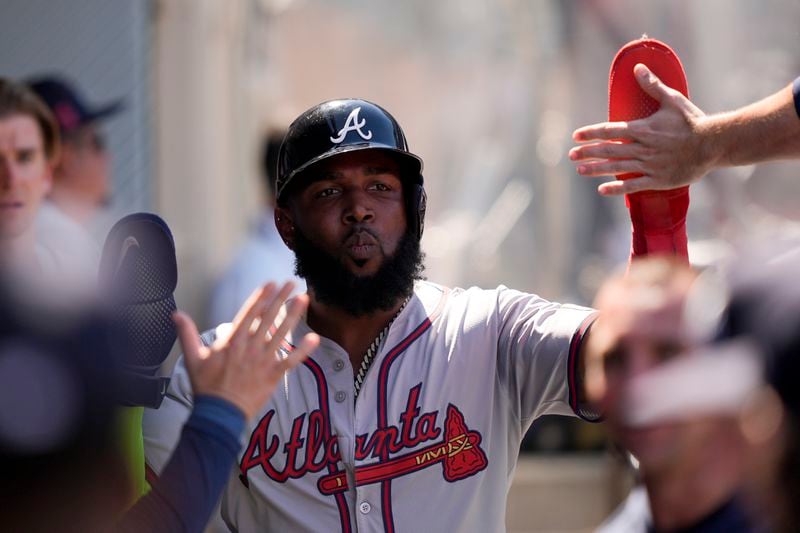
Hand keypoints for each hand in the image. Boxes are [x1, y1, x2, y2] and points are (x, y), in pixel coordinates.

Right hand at [173, 282, 318, 420]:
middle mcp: (250, 346)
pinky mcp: (273, 374)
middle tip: (292, 283)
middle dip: (281, 299)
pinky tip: (314, 338)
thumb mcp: (192, 358)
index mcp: (232, 340)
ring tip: (303, 299)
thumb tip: (176, 314)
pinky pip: (291, 360)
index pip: (249, 313)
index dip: (261, 297)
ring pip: (281, 333)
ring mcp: (263, 360)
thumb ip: (186, 334)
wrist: (219, 413)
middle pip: (268, 317)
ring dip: (293, 315)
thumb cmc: (206, 386)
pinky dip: (303, 350)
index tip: (271, 283)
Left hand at [570, 64, 711, 194]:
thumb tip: (637, 67)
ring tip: (579, 169)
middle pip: (608, 150)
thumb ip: (652, 85)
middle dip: (588, 152)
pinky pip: (633, 185)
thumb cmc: (693, 121)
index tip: (576, 136)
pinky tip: (602, 189)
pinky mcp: (658, 180)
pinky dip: (617, 188)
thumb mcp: (672, 100)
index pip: (610, 130)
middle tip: (571, 154)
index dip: (591, 133)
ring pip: (617, 168)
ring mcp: (649, 165)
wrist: (714, 144)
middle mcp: (643, 148)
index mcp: (643, 129)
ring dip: (596, 169)